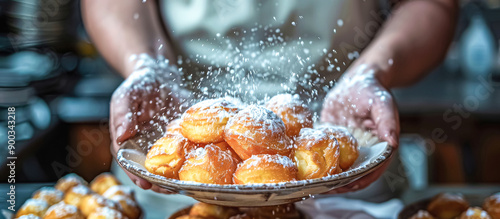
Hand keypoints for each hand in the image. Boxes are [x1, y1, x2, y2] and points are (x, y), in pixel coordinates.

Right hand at [110, 54, 188, 192]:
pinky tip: (198, 164)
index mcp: (128, 141)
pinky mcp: (181, 137)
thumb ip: (122, 114)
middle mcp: (146, 146)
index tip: (145, 183)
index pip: (129, 162)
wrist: (160, 75)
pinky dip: (191, 158)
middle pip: (150, 169)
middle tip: (169, 189)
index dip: (136, 174)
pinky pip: (186, 150)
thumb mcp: (126, 95)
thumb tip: (122, 136)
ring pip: (169, 164)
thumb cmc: (139, 85)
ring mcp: (164, 143)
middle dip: (159, 182)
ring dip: (176, 175)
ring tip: (184, 184)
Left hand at [320, 64, 399, 192]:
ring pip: (338, 170)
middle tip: (323, 188)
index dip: (359, 181)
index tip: (346, 185)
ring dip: (326, 178)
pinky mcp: (332, 142)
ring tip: (312, 183)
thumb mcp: (382, 103)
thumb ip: (388, 122)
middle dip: (339, 185)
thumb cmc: (372, 91)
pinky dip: (316, 163)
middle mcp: (362, 153)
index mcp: (379, 149)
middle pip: (353, 176)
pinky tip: (303, 168)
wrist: (356, 82)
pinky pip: (324, 156)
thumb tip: (392, 142)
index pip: (371, 171)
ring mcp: (347, 149)